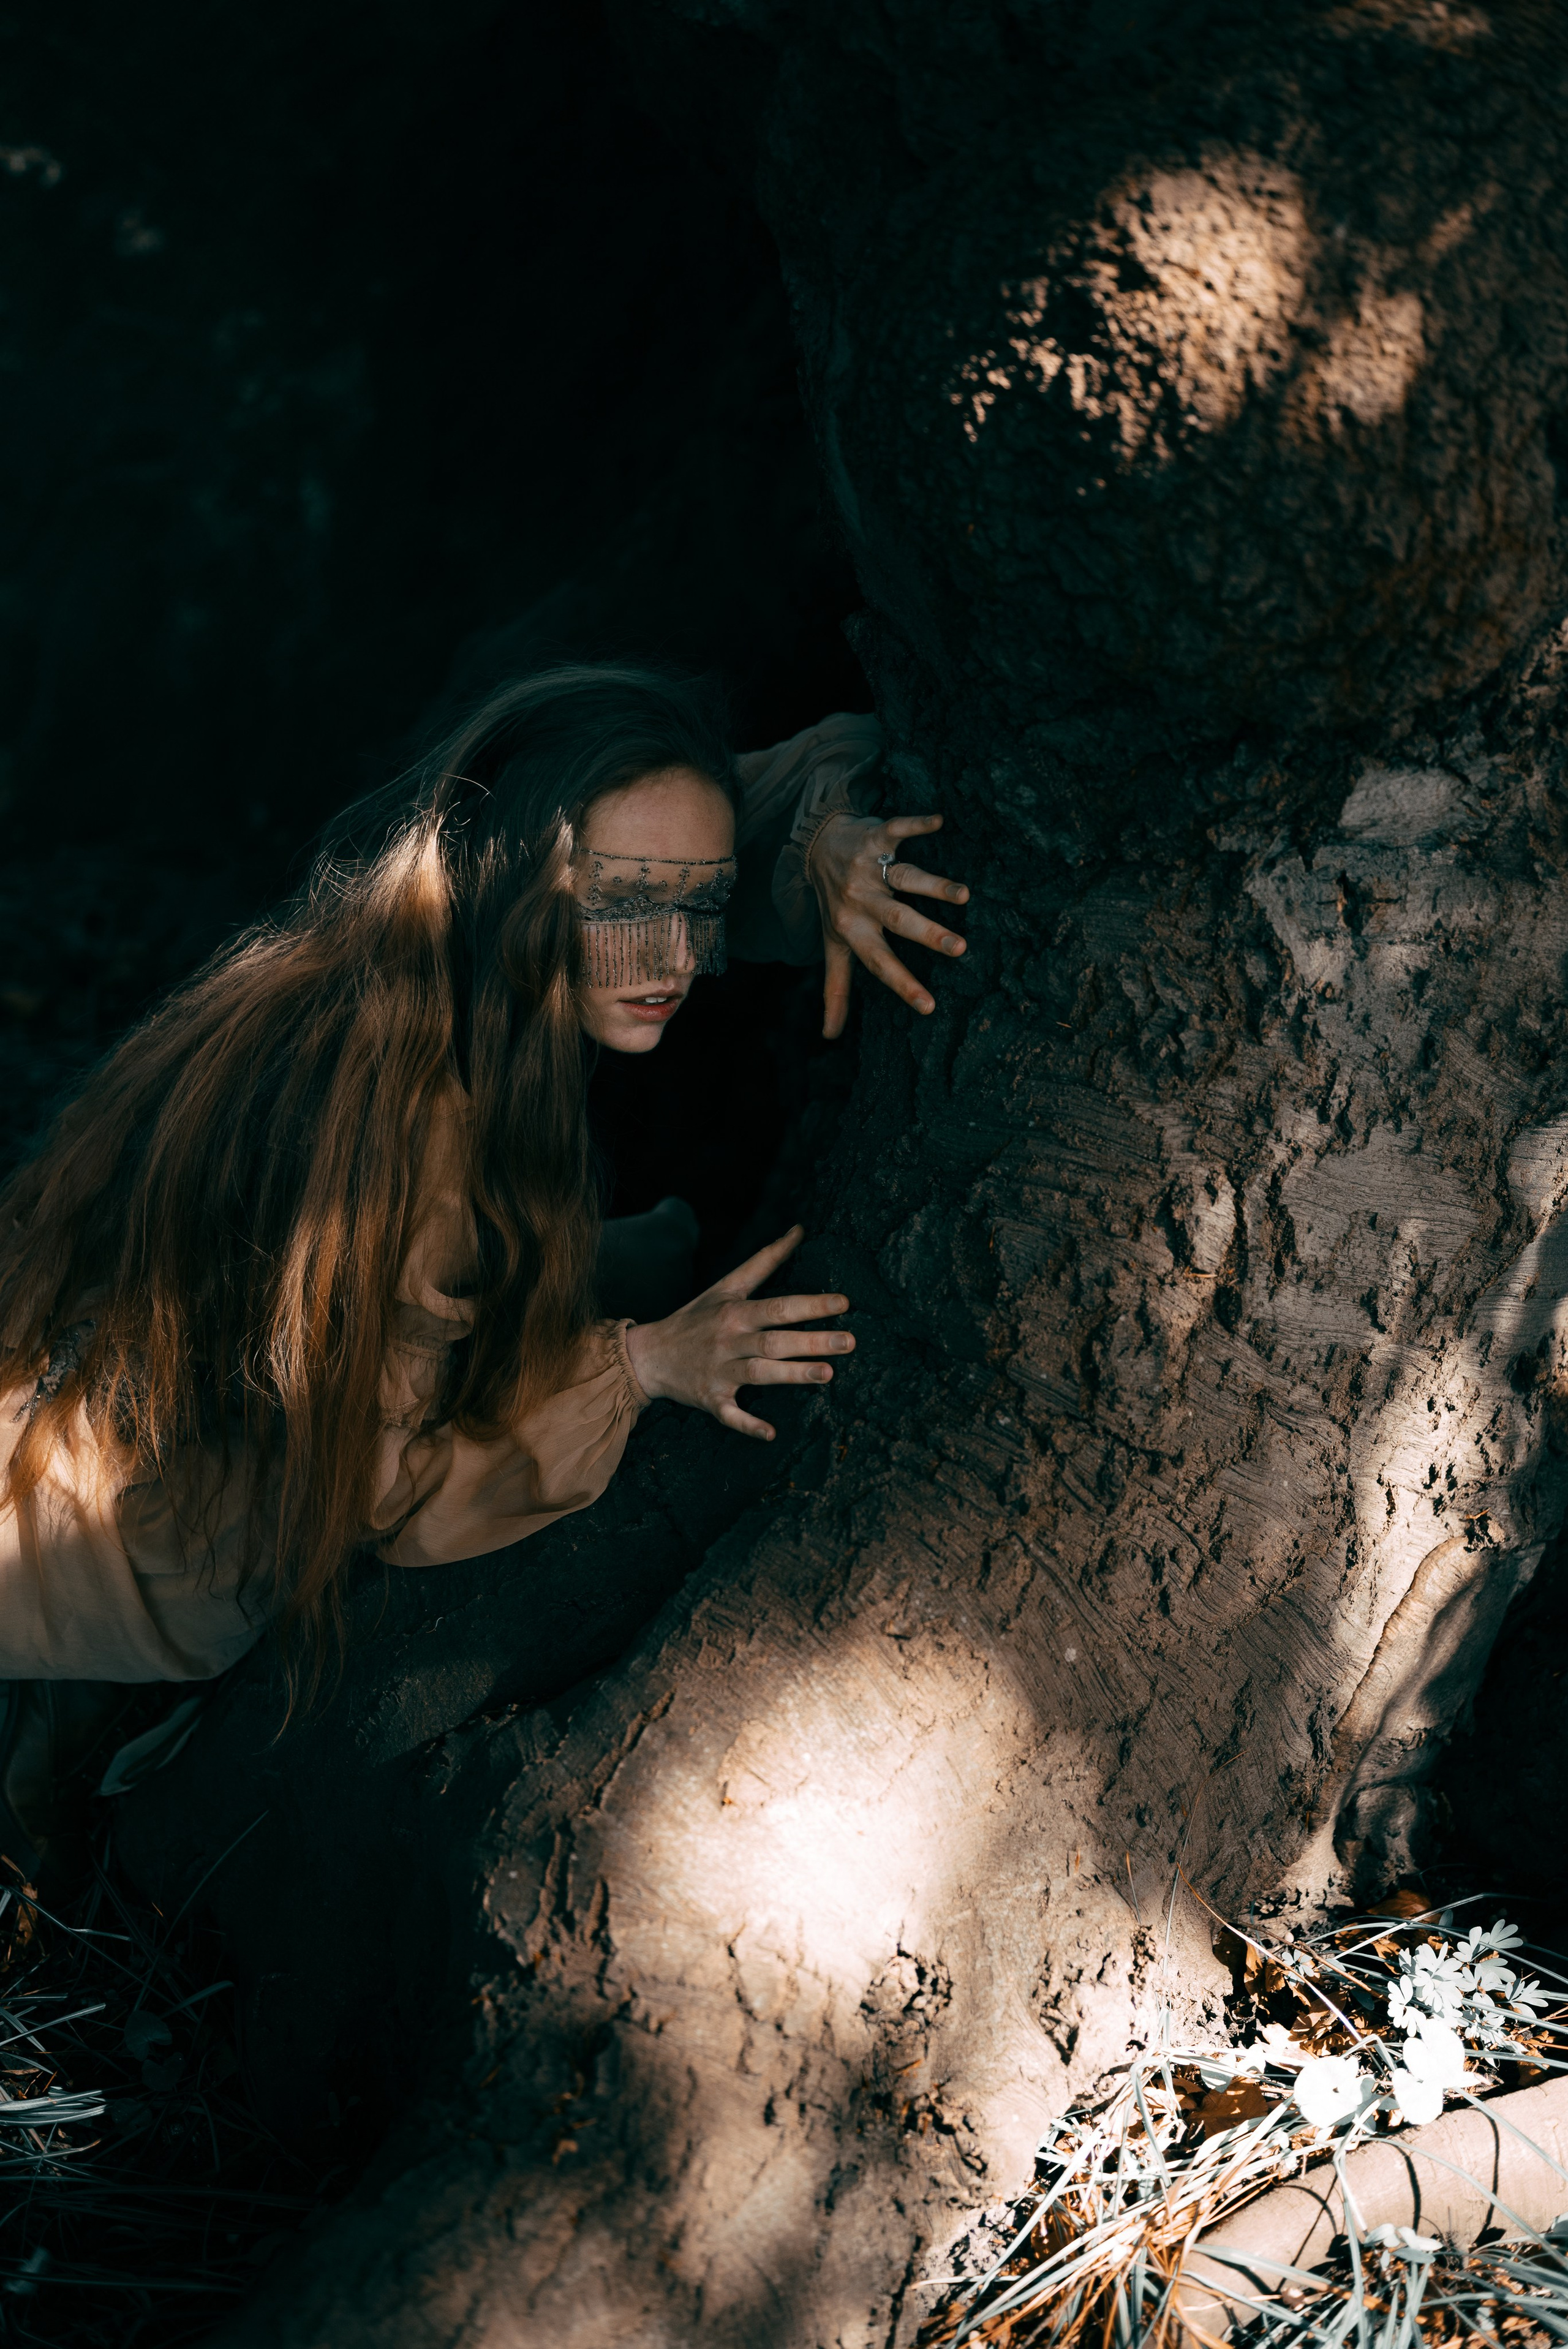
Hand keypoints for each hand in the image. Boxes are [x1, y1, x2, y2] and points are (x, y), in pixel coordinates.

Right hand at [623, 1225, 852, 1440]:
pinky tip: (771, 1433)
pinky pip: (731, 1415)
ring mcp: (720, 1372)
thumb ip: (766, 1260)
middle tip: (851, 1342)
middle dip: (813, 1341)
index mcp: (735, 1312)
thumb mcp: (727, 1286)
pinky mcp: (711, 1400)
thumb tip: (799, 1230)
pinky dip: (749, 1425)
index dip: (811, 1304)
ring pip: (760, 1374)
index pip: (779, 1307)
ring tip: (829, 1374)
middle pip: (775, 1341)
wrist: (649, 1355)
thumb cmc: (696, 1318)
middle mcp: (729, 1341)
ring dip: (793, 1375)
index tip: (844, 1303)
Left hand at [807, 812, 969, 1038]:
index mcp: (854, 931)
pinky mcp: (875, 837)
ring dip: (933, 885)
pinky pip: (896, 830)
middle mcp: (861, 901)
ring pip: (903, 878)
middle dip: (927, 934)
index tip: (929, 1006)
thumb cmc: (833, 904)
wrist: (813, 848)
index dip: (902, 985)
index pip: (880, 963)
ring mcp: (868, 868)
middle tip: (960, 948)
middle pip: (897, 920)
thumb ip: (835, 990)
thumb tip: (828, 1036)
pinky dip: (916, 824)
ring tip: (964, 895)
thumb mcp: (832, 947)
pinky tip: (940, 821)